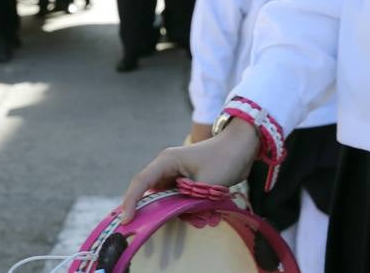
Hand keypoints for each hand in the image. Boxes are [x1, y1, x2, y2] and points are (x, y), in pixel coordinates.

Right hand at [119, 119, 258, 222]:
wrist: (242, 147)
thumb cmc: (223, 159)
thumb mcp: (205, 184)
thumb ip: (188, 201)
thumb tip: (177, 215)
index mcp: (167, 161)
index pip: (142, 182)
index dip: (131, 202)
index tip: (126, 221)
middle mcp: (168, 167)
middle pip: (158, 196)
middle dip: (171, 213)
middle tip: (192, 221)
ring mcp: (178, 175)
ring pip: (173, 202)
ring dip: (189, 214)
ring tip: (209, 219)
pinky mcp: (188, 182)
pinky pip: (184, 201)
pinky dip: (195, 210)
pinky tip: (212, 215)